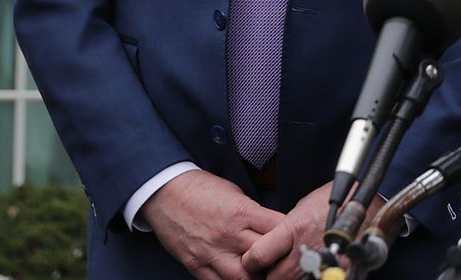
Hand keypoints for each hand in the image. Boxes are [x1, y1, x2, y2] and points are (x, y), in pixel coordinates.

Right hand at [140, 169, 284, 279]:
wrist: (165, 192)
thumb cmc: (201, 189)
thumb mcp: (236, 194)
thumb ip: (255, 214)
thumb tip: (274, 226)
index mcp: (243, 213)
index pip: (279, 230)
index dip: (291, 237)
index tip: (296, 239)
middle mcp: (229, 235)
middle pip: (265, 257)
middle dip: (277, 261)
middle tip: (284, 261)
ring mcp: (211, 253)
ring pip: (243, 278)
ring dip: (256, 277)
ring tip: (263, 273)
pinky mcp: (196, 265)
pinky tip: (240, 278)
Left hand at [242, 181, 339, 279]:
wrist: (372, 206)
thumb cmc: (341, 200)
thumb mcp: (305, 206)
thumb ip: (285, 228)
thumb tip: (272, 242)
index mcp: (295, 228)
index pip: (257, 257)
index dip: (251, 261)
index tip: (253, 261)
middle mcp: (306, 250)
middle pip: (273, 278)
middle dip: (271, 274)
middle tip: (275, 266)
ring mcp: (322, 263)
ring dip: (291, 275)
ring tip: (298, 264)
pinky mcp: (337, 272)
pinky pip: (316, 279)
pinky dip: (312, 275)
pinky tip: (314, 268)